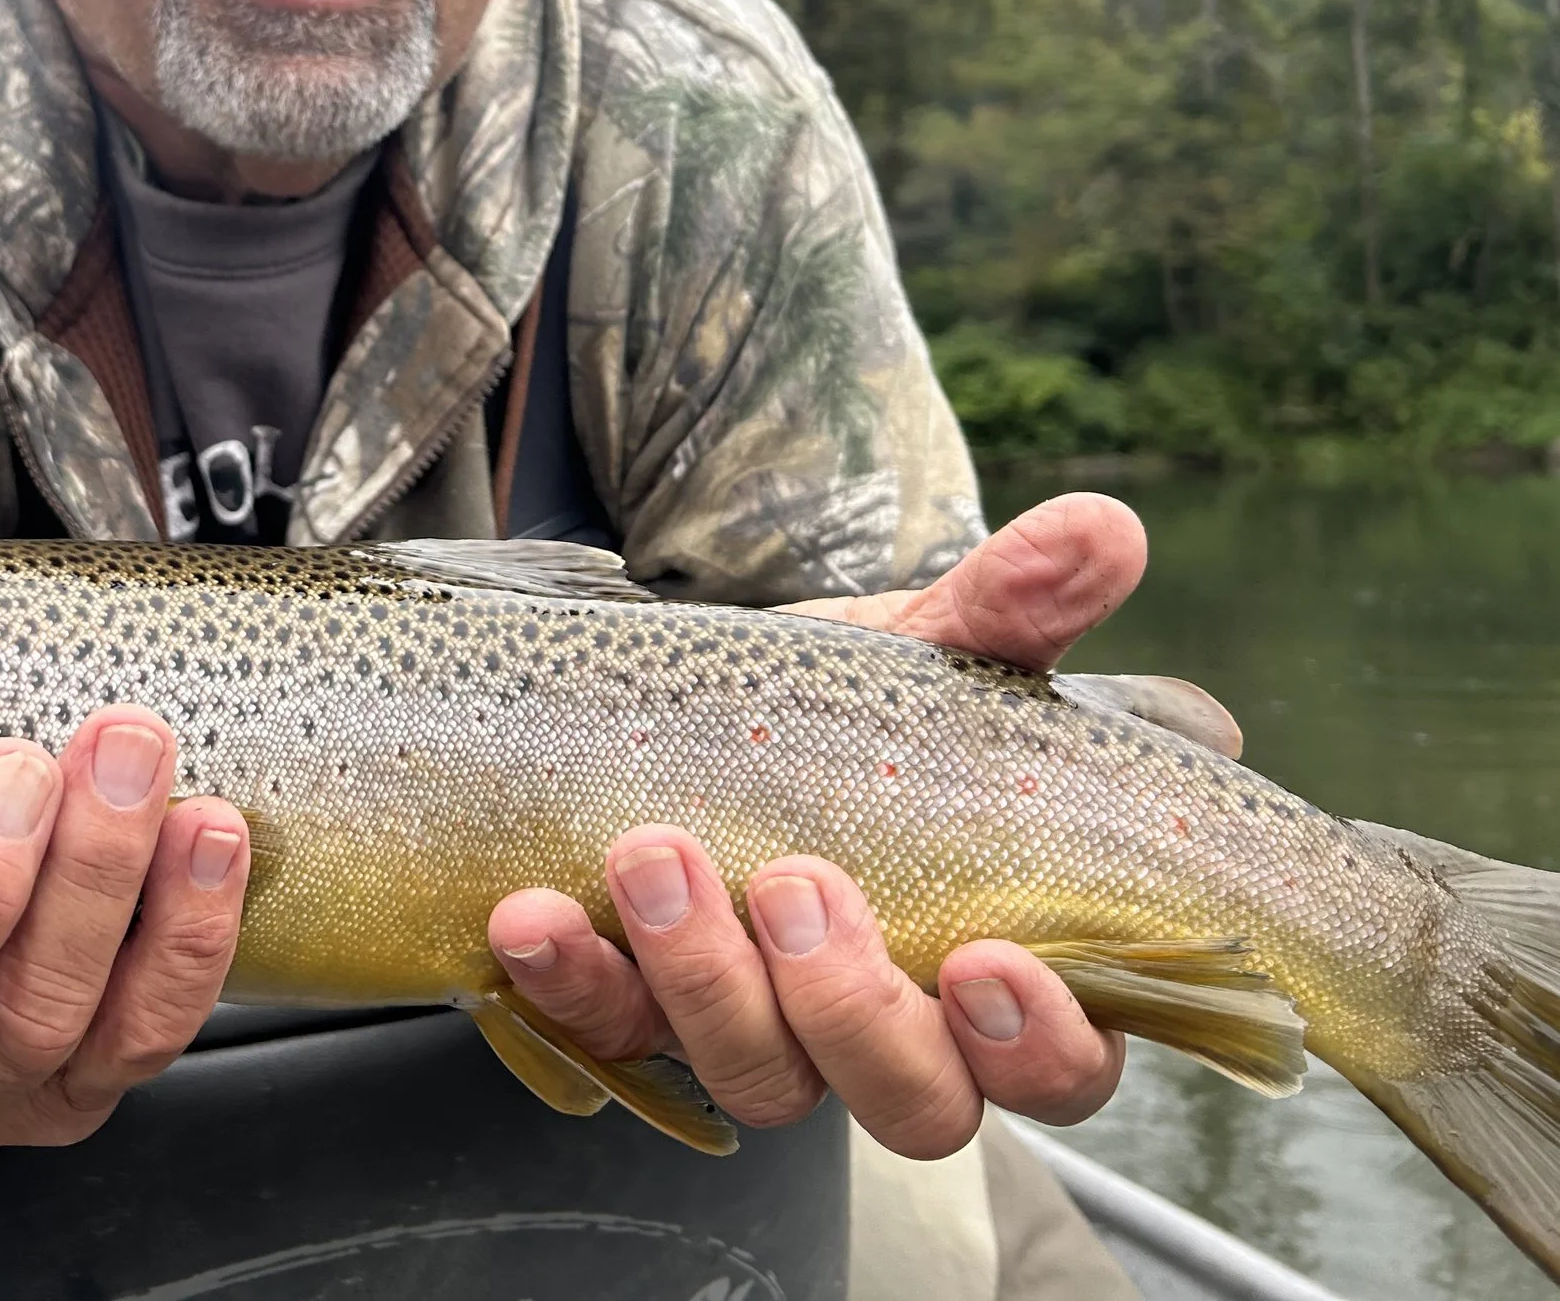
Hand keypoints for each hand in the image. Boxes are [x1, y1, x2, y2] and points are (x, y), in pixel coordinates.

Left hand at [487, 492, 1147, 1156]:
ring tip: (650, 854)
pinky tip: (531, 918)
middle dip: (850, 1009)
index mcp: (1004, 971)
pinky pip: (611, 1031)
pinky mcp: (648, 1009)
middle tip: (794, 884)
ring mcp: (764, 1030)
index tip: (983, 961)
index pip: (1056, 1070)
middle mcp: (890, 1030)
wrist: (709, 688)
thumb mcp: (932, 647)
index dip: (1032, 1044)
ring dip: (699, 980)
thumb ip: (1014, 605)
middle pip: (908, 1103)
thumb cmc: (862, 701)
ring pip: (757, 1079)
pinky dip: (571, 983)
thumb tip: (1102, 531)